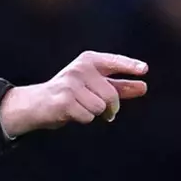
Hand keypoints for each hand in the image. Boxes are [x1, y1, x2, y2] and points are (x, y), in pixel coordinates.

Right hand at [0, 51, 148, 137]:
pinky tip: (71, 113)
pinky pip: (88, 116)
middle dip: (112, 108)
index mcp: (88, 61)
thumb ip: (118, 86)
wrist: (36, 104)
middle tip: (107, 113)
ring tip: (81, 108)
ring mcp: (71, 84)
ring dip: (94, 113)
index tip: (144, 70)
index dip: (129, 66)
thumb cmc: (69, 94)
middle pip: (111, 94)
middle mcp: (79, 69)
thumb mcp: (93, 86)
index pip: (113, 62)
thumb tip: (143, 87)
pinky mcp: (64, 100)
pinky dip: (82, 119)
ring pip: (100, 107)